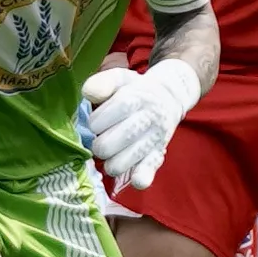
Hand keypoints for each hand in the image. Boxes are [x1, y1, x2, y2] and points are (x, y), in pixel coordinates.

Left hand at [77, 58, 201, 191]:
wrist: (169, 97)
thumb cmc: (136, 89)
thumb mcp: (120, 78)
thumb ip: (102, 82)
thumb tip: (87, 93)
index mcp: (134, 98)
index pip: (102, 119)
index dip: (92, 125)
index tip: (94, 123)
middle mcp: (147, 119)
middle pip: (108, 144)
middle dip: (97, 145)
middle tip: (100, 140)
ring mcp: (154, 139)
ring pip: (121, 162)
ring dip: (109, 163)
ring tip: (111, 154)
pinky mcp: (159, 155)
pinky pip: (148, 171)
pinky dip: (139, 178)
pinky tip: (133, 177)